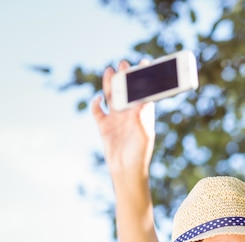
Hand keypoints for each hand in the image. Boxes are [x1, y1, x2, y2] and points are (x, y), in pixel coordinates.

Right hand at [91, 61, 155, 178]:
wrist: (126, 170)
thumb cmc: (140, 154)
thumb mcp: (144, 135)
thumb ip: (142, 117)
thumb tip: (142, 101)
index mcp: (142, 114)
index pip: (143, 92)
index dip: (144, 79)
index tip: (144, 65)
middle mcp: (129, 114)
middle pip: (126, 91)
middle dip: (125, 77)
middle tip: (123, 63)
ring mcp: (115, 119)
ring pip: (111, 97)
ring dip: (109, 84)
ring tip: (110, 71)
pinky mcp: (104, 126)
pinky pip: (97, 111)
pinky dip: (95, 104)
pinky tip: (97, 99)